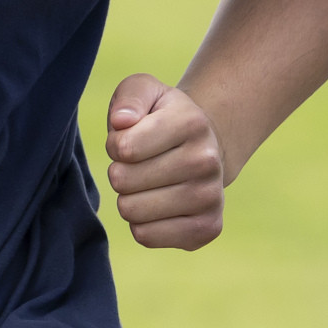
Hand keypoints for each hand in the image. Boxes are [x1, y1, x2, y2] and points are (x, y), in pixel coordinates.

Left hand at [105, 73, 225, 250]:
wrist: (204, 148)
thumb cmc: (160, 118)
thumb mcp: (143, 91)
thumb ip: (128, 97)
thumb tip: (121, 122)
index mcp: (192, 123)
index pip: (123, 148)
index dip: (116, 144)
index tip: (130, 139)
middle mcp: (207, 161)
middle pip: (123, 181)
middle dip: (121, 171)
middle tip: (141, 163)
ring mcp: (211, 198)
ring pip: (132, 211)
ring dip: (129, 198)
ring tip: (149, 183)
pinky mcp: (208, 229)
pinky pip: (146, 236)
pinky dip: (141, 223)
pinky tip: (157, 205)